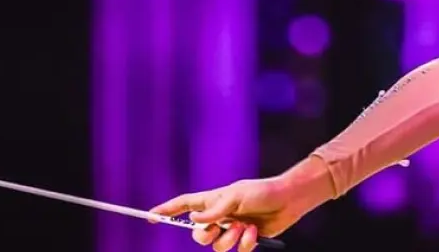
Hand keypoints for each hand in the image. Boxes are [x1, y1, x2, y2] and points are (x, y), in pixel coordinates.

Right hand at [149, 158, 333, 251]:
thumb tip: (193, 220)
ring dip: (231, 239)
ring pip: (217, 246)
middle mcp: (219, 216)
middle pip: (197, 234)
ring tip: (245, 226)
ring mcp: (231, 229)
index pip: (184, 204)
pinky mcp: (245, 240)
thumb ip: (214, 210)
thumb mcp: (235, 197)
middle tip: (221, 227)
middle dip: (207, 235)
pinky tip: (255, 231)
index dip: (167, 210)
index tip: (150, 216)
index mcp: (213, 200)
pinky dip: (246, 243)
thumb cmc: (261, 192)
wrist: (288, 200)